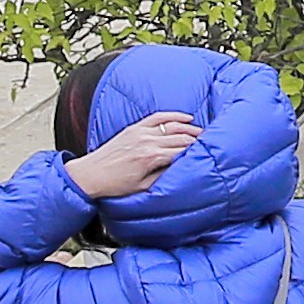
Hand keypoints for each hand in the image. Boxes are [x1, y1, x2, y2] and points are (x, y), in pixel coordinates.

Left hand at [66, 110, 204, 203]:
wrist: (91, 175)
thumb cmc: (114, 185)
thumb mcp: (143, 187)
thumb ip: (163, 177)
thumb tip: (180, 170)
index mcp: (151, 157)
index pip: (182, 151)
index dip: (198, 152)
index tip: (210, 153)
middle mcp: (147, 141)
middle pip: (180, 138)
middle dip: (198, 140)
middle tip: (212, 143)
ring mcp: (140, 132)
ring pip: (172, 126)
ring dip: (190, 128)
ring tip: (202, 132)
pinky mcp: (134, 128)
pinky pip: (157, 117)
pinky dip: (173, 116)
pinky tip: (185, 118)